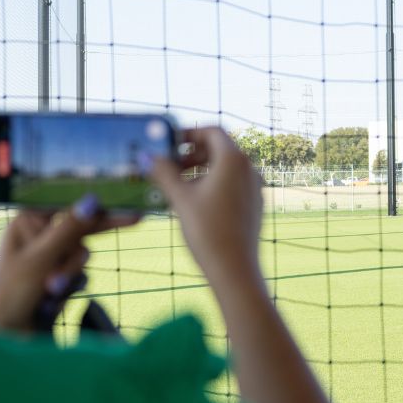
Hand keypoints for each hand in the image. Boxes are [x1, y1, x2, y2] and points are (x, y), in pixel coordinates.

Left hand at [0, 196, 132, 332]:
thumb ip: (69, 229)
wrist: (2, 338)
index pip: (69, 205)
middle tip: (136, 218)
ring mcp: (49, 261)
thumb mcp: (41, 258)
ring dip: (70, 275)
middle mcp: (39, 237)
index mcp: (28, 222)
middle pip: (80, 231)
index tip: (126, 202)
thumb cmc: (9, 293)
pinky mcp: (57, 282)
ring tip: (49, 290)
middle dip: (77, 251)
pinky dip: (70, 289)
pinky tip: (50, 301)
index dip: (97, 204)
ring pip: (82, 257)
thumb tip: (93, 200)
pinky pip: (80, 277)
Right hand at [149, 127, 265, 292]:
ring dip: (201, 170)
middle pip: (219, 148)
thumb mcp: (180, 198)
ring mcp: (255, 187)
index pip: (211, 131)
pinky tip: (196, 203)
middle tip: (169, 166)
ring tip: (178, 186)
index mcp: (233, 160)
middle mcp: (249, 169)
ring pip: (226, 168)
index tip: (169, 144)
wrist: (235, 270)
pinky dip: (214, 184)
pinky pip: (233, 184)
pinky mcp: (254, 205)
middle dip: (192, 154)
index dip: (188, 134)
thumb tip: (147, 157)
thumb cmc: (208, 231)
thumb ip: (163, 172)